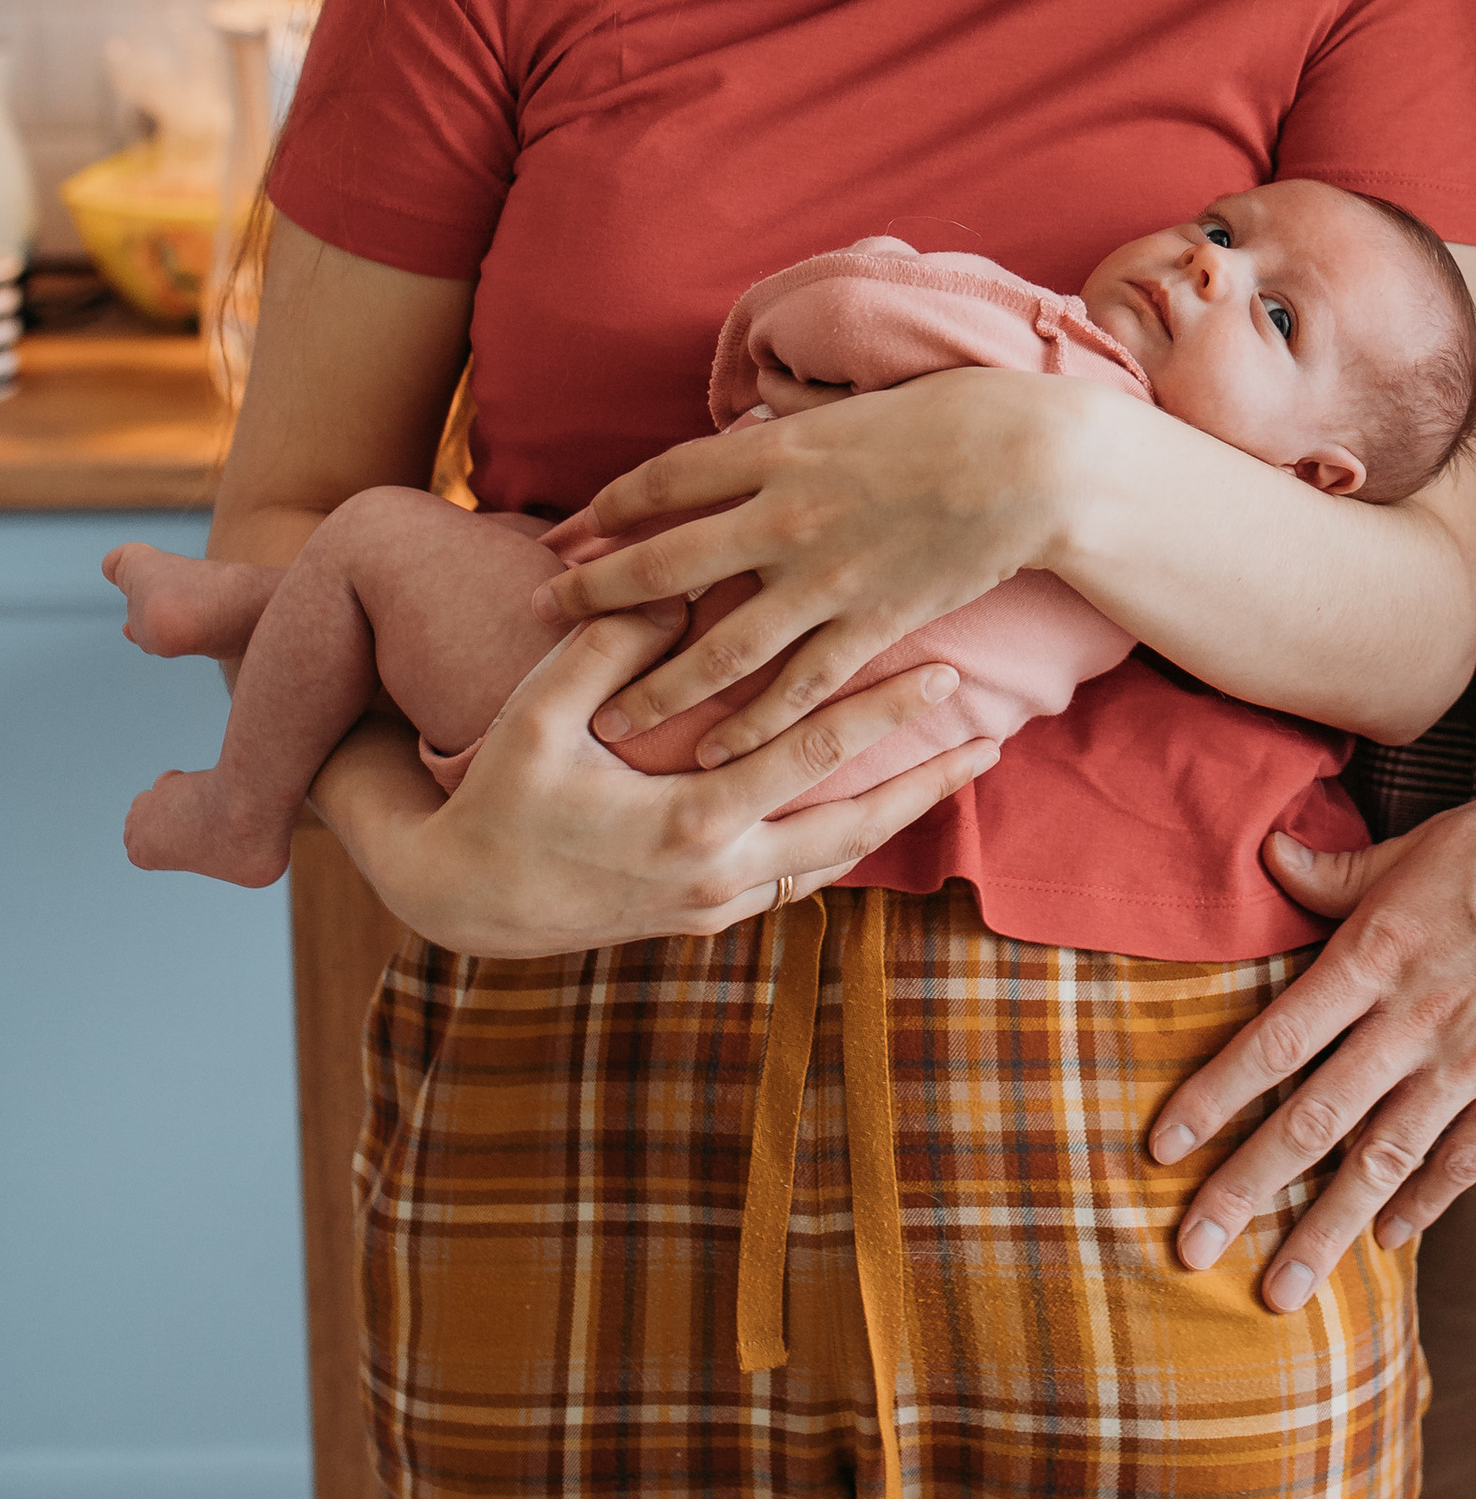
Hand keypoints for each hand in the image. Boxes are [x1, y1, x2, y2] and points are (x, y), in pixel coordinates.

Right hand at [307, 595, 998, 958]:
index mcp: (689, 824)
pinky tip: (872, 810)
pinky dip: (841, 841)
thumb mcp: (540, 714)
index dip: (881, 715)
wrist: (459, 902)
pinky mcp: (704, 916)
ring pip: (832, 859)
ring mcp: (715, 905)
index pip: (811, 760)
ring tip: (951, 773)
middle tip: (992, 742)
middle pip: (852, 828)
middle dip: (925, 785)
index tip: (945, 675)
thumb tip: (676, 582)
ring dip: (892, 816)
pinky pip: (796, 877)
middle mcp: (718, 876)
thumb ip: (612, 646)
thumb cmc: (496, 798)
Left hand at [529, 371, 1071, 766]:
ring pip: (718, 645)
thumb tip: (748, 432)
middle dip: (595, 592)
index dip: (609, 508)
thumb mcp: (854, 405)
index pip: (664, 480)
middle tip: (539, 612)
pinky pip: (796, 686)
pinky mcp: (871, 625)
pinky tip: (710, 750)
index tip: (572, 529)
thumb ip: (792, 431)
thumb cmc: (955, 413)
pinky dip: (750, 722)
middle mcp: (785, 517)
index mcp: (777, 452)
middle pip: (664, 564)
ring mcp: (826, 579)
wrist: (1033, 461)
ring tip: (607, 716)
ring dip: (656, 685)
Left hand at [1147, 693, 1475, 1308]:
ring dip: (1324, 1230)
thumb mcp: (1424, 836)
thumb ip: (1341, 869)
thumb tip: (1269, 858)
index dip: (1214, 1096)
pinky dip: (1423, 1205)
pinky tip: (1386, 1240)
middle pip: (1314, 1120)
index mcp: (1380, 948)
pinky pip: (1466, 1159)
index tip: (1161, 1147)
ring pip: (1384, 1162)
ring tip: (1279, 1289)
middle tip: (1189, 1250)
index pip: (1275, 1039)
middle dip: (1245, 1191)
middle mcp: (1419, 1017)